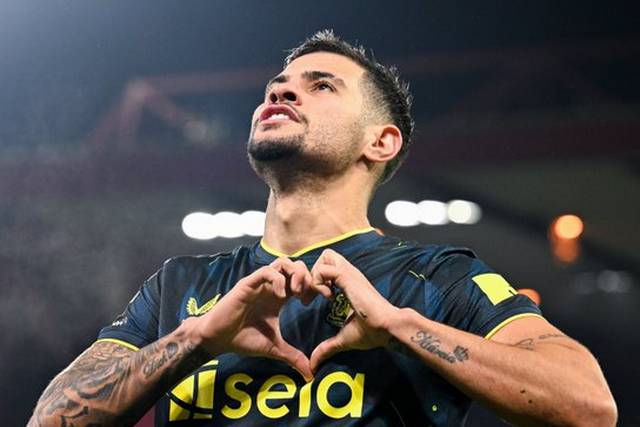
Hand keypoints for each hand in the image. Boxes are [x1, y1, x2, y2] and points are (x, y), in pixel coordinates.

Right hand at [194, 258, 327, 380]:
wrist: (219, 339)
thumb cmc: (243, 339)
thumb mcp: (274, 347)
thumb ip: (292, 356)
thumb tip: (310, 374)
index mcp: (281, 296)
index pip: (304, 280)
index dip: (316, 286)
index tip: (321, 300)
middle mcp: (272, 286)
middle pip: (297, 265)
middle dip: (308, 277)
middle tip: (307, 297)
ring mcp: (261, 283)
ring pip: (283, 262)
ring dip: (294, 274)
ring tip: (296, 293)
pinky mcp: (248, 283)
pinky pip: (267, 270)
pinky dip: (278, 279)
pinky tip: (280, 296)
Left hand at [309, 249, 398, 372]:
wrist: (388, 328)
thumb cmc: (372, 331)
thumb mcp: (344, 338)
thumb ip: (327, 347)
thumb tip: (314, 364)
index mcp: (348, 283)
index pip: (327, 266)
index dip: (315, 281)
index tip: (312, 301)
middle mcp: (349, 274)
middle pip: (326, 254)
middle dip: (313, 272)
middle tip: (312, 294)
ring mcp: (350, 273)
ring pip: (326, 255)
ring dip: (316, 273)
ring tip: (319, 294)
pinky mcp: (349, 278)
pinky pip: (326, 268)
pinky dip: (320, 281)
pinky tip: (327, 298)